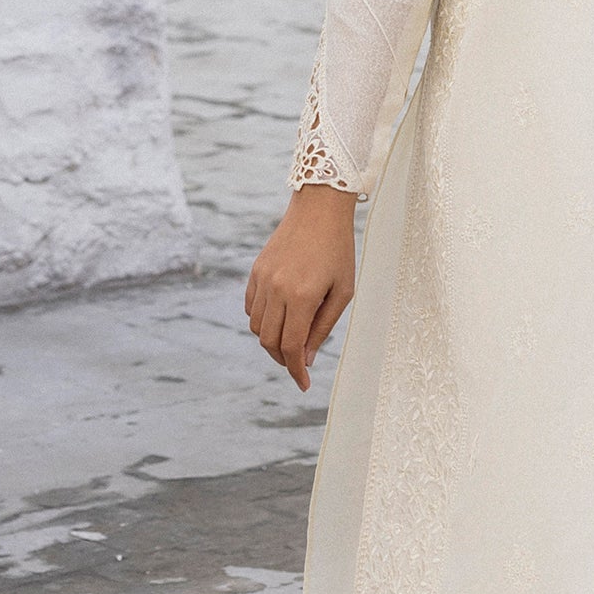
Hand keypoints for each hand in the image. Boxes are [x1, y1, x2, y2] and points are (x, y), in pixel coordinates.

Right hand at [245, 184, 357, 390]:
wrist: (319, 210)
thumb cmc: (338, 251)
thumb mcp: (342, 292)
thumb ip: (323, 327)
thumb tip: (306, 358)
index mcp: (301, 296)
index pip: (290, 346)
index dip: (295, 370)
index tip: (303, 383)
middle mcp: (276, 289)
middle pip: (269, 341)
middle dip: (282, 359)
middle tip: (298, 365)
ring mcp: (262, 279)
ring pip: (256, 326)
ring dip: (271, 341)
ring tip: (291, 341)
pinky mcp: (255, 271)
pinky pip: (251, 307)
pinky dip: (261, 320)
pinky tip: (279, 320)